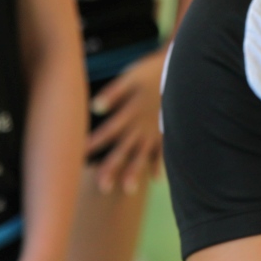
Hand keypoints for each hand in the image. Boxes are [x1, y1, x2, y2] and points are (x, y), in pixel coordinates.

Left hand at [88, 50, 166, 194]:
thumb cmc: (153, 72)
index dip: (93, 144)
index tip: (77, 157)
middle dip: (113, 168)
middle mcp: (141, 126)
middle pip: (124, 150)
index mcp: (130, 113)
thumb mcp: (132, 77)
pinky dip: (159, 164)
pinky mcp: (168, 131)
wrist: (183, 71)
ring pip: (143, 155)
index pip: (108, 132)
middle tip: (102, 187)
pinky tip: (155, 179)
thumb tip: (95, 107)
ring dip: (135, 172)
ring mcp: (156, 131)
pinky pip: (164, 151)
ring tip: (128, 190)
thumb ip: (114, 93)